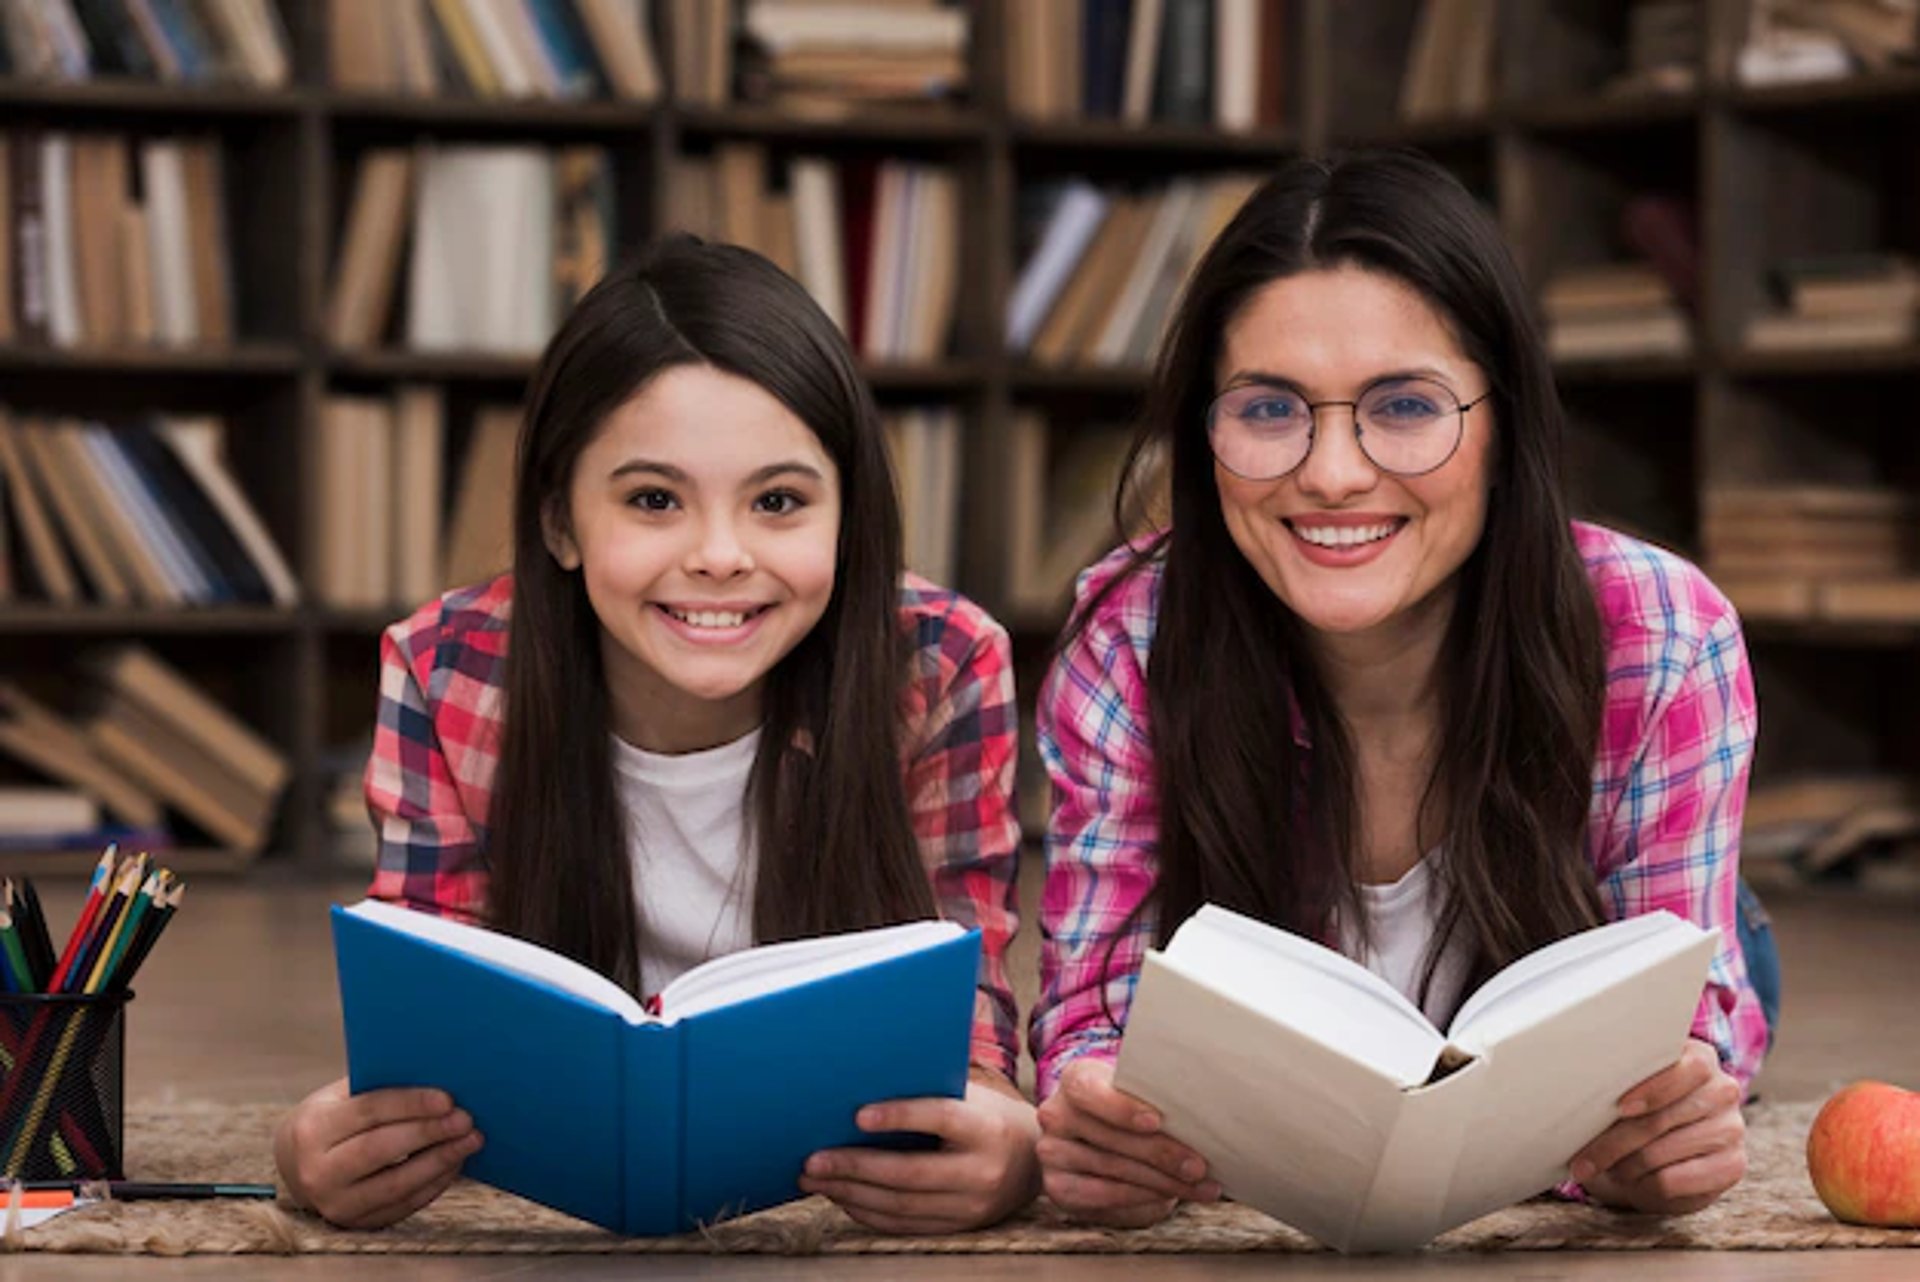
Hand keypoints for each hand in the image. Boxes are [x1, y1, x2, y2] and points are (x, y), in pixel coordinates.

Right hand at [273, 1077, 483, 1228]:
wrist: (295, 1164)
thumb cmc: (332, 1118)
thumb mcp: (341, 1096)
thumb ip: (378, 1087)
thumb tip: (438, 1075)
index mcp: (313, 1129)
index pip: (367, 1112)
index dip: (410, 1104)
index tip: (447, 1098)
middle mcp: (318, 1171)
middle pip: (381, 1150)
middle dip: (429, 1133)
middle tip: (466, 1119)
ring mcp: (336, 1203)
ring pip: (395, 1184)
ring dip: (440, 1162)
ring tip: (471, 1140)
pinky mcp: (356, 1224)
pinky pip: (403, 1206)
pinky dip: (434, 1184)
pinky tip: (455, 1163)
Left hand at [797, 1070, 1040, 1232]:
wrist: (1033, 1161)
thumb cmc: (986, 1116)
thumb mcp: (970, 1096)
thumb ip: (930, 1093)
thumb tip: (863, 1086)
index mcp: (987, 1127)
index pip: (941, 1118)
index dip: (900, 1116)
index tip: (857, 1114)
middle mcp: (983, 1172)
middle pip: (910, 1173)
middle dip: (855, 1167)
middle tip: (813, 1159)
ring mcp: (972, 1207)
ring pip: (902, 1205)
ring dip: (851, 1193)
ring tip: (815, 1179)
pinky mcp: (960, 1228)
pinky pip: (905, 1225)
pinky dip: (868, 1212)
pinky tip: (842, 1196)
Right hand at [1033, 1057, 1218, 1227]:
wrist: (1088, 1135)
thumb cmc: (1128, 1107)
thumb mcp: (1136, 1090)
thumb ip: (1156, 1093)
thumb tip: (1202, 1111)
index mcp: (1075, 1079)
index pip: (1089, 1090)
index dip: (1120, 1108)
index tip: (1156, 1121)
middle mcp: (1055, 1114)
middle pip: (1110, 1137)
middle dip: (1160, 1154)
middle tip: (1198, 1167)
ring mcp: (1052, 1153)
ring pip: (1113, 1170)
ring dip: (1162, 1182)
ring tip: (1199, 1186)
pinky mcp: (1058, 1188)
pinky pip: (1104, 1197)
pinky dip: (1142, 1199)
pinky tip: (1170, 1198)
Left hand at [1570, 1038, 1745, 1214]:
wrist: (1662, 1155)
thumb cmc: (1634, 1112)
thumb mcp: (1627, 1088)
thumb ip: (1617, 1078)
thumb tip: (1578, 1080)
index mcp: (1699, 1059)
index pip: (1687, 1067)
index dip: (1652, 1089)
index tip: (1620, 1107)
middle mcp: (1723, 1089)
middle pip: (1662, 1117)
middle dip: (1613, 1142)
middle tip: (1582, 1160)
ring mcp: (1732, 1128)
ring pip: (1662, 1151)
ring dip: (1624, 1165)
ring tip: (1603, 1167)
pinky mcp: (1733, 1165)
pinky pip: (1675, 1180)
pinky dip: (1644, 1185)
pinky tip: (1631, 1181)